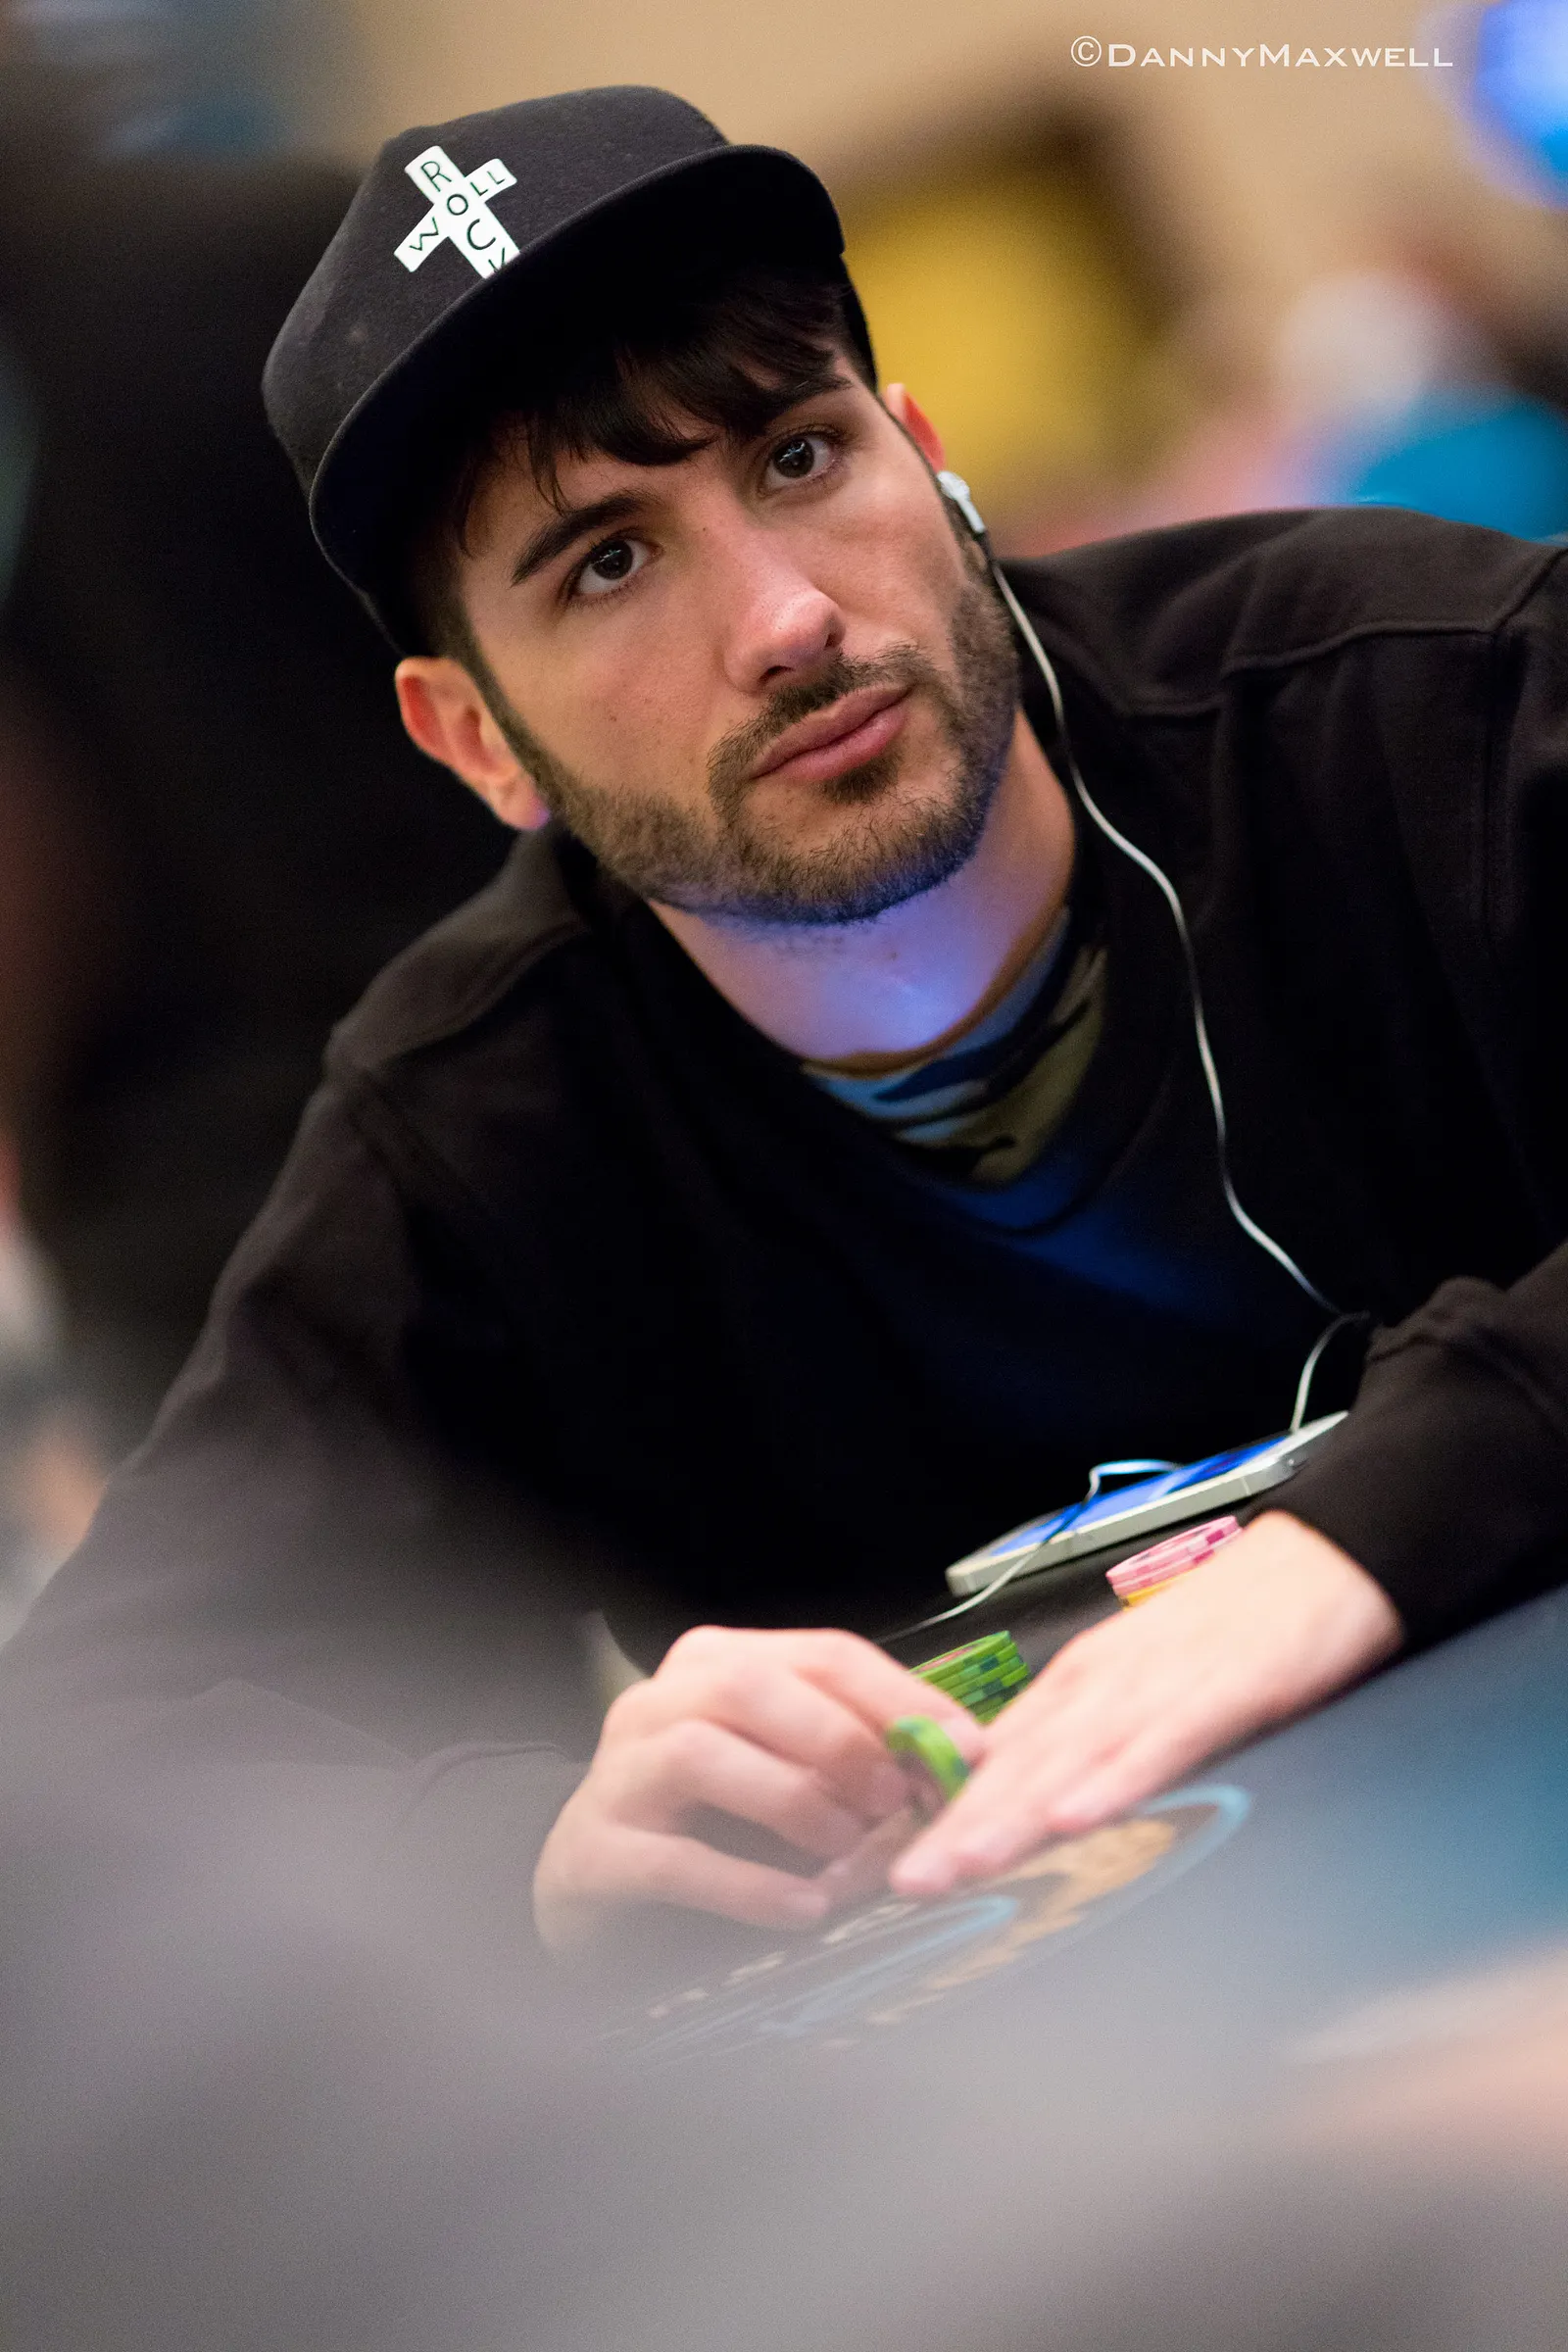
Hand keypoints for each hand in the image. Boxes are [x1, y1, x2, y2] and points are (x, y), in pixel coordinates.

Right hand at [533, 1624, 982, 1953]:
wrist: (593, 1886)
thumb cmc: (708, 1824)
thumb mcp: (786, 1773)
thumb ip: (854, 1760)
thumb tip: (957, 1769)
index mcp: (718, 1664)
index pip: (822, 1654)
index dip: (901, 1700)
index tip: (966, 1752)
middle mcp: (660, 1701)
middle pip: (752, 1687)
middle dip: (840, 1741)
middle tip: (895, 1802)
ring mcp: (618, 1772)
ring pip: (703, 1752)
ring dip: (793, 1801)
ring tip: (848, 1851)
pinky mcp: (595, 1850)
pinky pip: (674, 1859)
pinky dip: (750, 1885)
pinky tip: (803, 1910)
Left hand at [890, 1512, 1400, 1899]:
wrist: (1324, 1559)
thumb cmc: (1237, 1625)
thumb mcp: (1143, 1680)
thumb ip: (1087, 1737)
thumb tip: (1023, 1801)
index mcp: (1083, 1684)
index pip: (996, 1759)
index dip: (942, 1815)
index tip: (896, 1864)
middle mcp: (1104, 1684)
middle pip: (1018, 1765)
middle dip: (957, 1828)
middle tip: (902, 1881)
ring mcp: (1158, 1686)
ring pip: (1070, 1759)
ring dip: (1010, 1814)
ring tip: (959, 1862)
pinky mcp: (1220, 1690)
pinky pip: (1158, 1744)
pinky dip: (1114, 1781)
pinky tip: (1075, 1816)